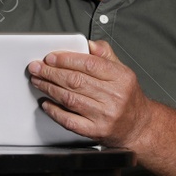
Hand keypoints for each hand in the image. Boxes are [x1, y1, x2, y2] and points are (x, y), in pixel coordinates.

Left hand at [27, 40, 151, 144]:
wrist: (139, 127)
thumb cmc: (129, 99)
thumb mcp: (124, 72)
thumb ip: (106, 56)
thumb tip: (90, 44)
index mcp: (121, 78)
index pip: (90, 64)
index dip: (67, 59)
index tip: (51, 57)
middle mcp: (114, 97)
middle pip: (76, 81)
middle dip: (51, 72)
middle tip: (37, 67)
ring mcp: (104, 115)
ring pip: (70, 99)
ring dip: (49, 88)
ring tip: (38, 81)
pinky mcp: (95, 131)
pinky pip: (69, 120)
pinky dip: (54, 111)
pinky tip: (46, 103)